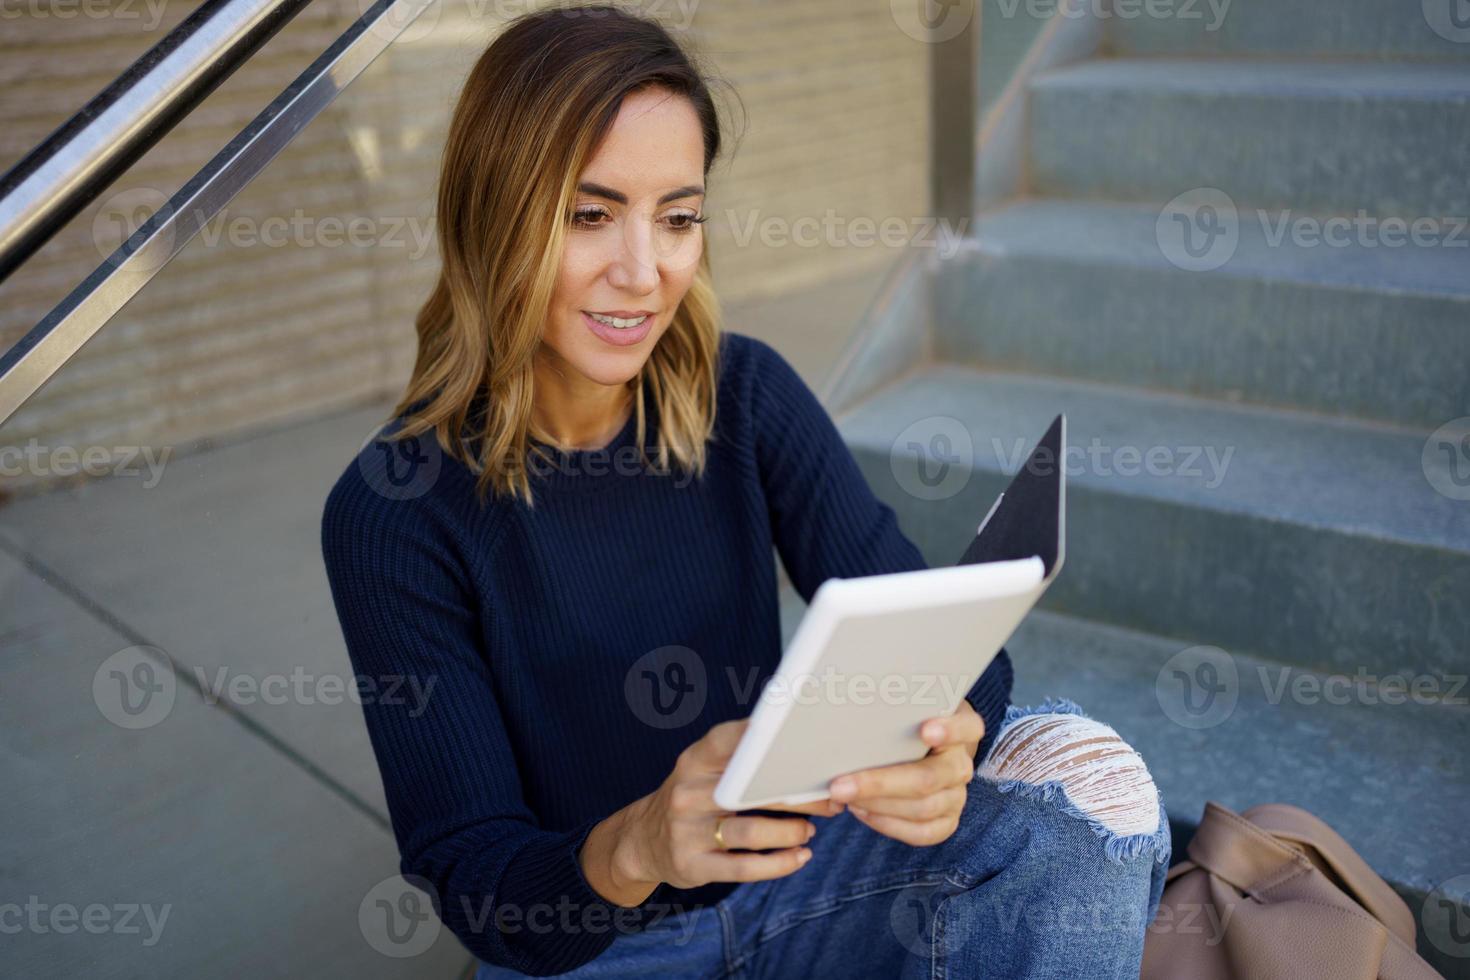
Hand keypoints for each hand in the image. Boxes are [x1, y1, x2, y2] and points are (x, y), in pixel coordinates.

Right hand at [612, 717, 844, 893]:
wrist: (642, 840)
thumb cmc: (691, 799)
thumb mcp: (701, 769)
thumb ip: (739, 758)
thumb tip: (800, 744)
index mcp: (693, 761)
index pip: (728, 741)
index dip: (764, 738)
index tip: (804, 741)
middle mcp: (688, 792)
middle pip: (752, 789)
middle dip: (798, 795)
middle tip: (830, 799)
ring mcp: (687, 831)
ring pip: (751, 831)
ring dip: (791, 831)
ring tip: (810, 831)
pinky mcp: (692, 864)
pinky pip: (744, 867)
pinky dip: (779, 864)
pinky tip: (800, 858)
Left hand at [826, 699, 983, 845]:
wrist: (926, 746)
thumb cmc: (906, 723)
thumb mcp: (906, 710)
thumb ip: (891, 711)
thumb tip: (846, 714)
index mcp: (961, 729)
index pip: (968, 727)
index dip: (950, 730)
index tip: (926, 730)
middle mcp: (961, 765)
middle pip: (928, 778)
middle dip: (879, 784)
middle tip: (839, 785)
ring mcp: (957, 796)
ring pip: (922, 809)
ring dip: (877, 805)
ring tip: (844, 796)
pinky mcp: (948, 821)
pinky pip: (922, 832)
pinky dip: (887, 824)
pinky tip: (861, 811)